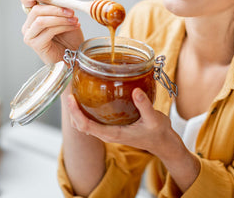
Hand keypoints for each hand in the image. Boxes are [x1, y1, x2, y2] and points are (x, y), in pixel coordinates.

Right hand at [20, 0, 84, 63]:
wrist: (75, 56)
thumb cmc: (69, 38)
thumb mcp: (65, 15)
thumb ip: (57, 0)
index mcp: (33, 15)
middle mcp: (28, 24)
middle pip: (36, 9)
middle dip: (56, 8)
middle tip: (71, 10)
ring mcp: (29, 35)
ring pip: (42, 19)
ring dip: (60, 18)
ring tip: (74, 19)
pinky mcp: (35, 44)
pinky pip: (47, 30)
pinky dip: (62, 26)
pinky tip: (73, 26)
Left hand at [66, 87, 200, 191]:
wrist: (163, 143)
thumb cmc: (158, 133)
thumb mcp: (153, 119)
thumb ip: (144, 106)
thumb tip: (135, 90)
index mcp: (113, 134)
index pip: (85, 126)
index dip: (75, 113)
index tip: (71, 98)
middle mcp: (107, 134)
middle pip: (80, 125)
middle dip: (72, 110)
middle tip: (70, 89)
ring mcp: (109, 131)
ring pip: (85, 123)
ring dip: (77, 110)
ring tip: (76, 91)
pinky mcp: (112, 127)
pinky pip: (93, 120)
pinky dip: (86, 110)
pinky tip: (90, 96)